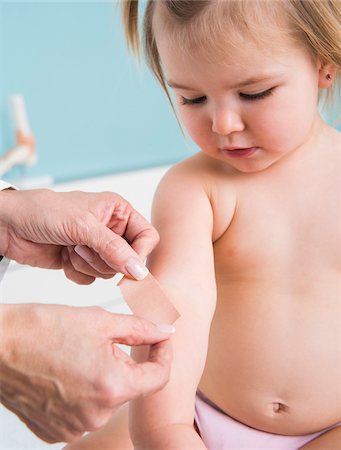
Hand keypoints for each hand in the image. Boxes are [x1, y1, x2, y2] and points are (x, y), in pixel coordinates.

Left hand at [0, 189, 158, 282]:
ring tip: (71, 247)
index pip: (146, 236)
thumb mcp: (83, 226)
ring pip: (109, 272)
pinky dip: (76, 272)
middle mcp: (110, 229)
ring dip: (87, 264)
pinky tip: (64, 257)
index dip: (139, 253)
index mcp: (118, 211)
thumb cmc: (43, 211)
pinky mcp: (82, 262)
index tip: (126, 264)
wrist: (10, 225)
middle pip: (128, 259)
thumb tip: (139, 270)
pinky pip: (92, 279)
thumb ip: (114, 249)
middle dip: (104, 258)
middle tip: (83, 246)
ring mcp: (96, 247)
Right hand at [0, 303, 172, 442]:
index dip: (163, 354)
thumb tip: (167, 332)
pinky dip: (82, 392)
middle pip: (129, 386)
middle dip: (123, 361)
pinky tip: (65, 373)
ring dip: (101, 376)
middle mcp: (96, 415)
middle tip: (100, 340)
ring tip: (77, 355)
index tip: (159, 339)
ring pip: (106, 398)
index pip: (159, 377)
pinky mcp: (55, 431)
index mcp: (112, 387)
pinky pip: (84, 412)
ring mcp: (74, 428)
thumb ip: (141, 329)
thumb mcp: (101, 321)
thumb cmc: (44, 328)